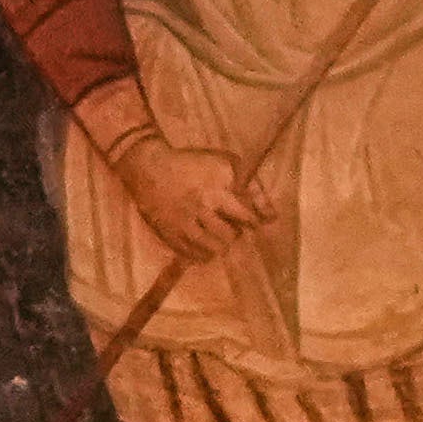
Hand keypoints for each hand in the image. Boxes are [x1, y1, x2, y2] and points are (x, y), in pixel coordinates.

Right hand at [102, 122, 267, 263]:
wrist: (149, 169)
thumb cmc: (193, 164)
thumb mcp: (226, 165)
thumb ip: (253, 188)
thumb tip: (273, 217)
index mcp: (216, 190)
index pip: (246, 219)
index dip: (252, 222)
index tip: (249, 219)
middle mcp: (199, 209)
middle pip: (230, 237)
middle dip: (234, 233)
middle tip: (229, 224)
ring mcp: (183, 225)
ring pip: (213, 250)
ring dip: (220, 245)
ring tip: (216, 233)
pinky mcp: (170, 236)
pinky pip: (195, 256)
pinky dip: (204, 253)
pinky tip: (203, 241)